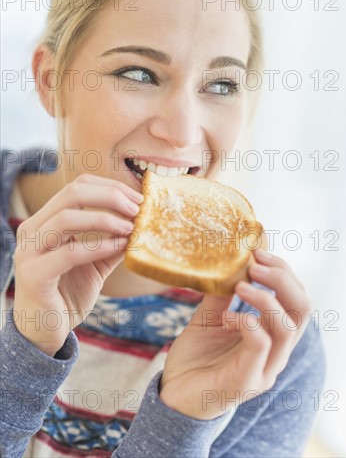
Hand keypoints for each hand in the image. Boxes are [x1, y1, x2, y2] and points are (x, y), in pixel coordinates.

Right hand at [12, 173, 142, 355]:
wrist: (45, 332)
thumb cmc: (68, 294)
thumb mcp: (97, 263)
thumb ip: (113, 242)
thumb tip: (142, 224)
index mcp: (46, 220)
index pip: (78, 186)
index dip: (111, 187)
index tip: (139, 198)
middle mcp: (33, 229)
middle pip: (72, 193)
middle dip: (111, 197)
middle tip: (138, 208)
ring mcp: (29, 251)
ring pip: (67, 218)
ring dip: (105, 219)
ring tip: (131, 227)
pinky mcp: (33, 274)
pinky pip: (69, 253)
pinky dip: (98, 246)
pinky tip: (119, 247)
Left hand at [159, 248, 310, 419]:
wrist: (173, 394)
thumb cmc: (196, 357)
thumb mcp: (209, 317)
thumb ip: (222, 296)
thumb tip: (228, 263)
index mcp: (272, 336)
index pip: (297, 299)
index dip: (284, 271)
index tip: (258, 252)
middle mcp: (276, 353)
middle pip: (302, 310)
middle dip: (282, 279)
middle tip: (255, 263)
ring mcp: (264, 369)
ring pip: (287, 327)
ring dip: (265, 297)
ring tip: (240, 286)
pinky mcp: (246, 382)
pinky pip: (260, 345)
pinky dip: (245, 321)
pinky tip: (226, 318)